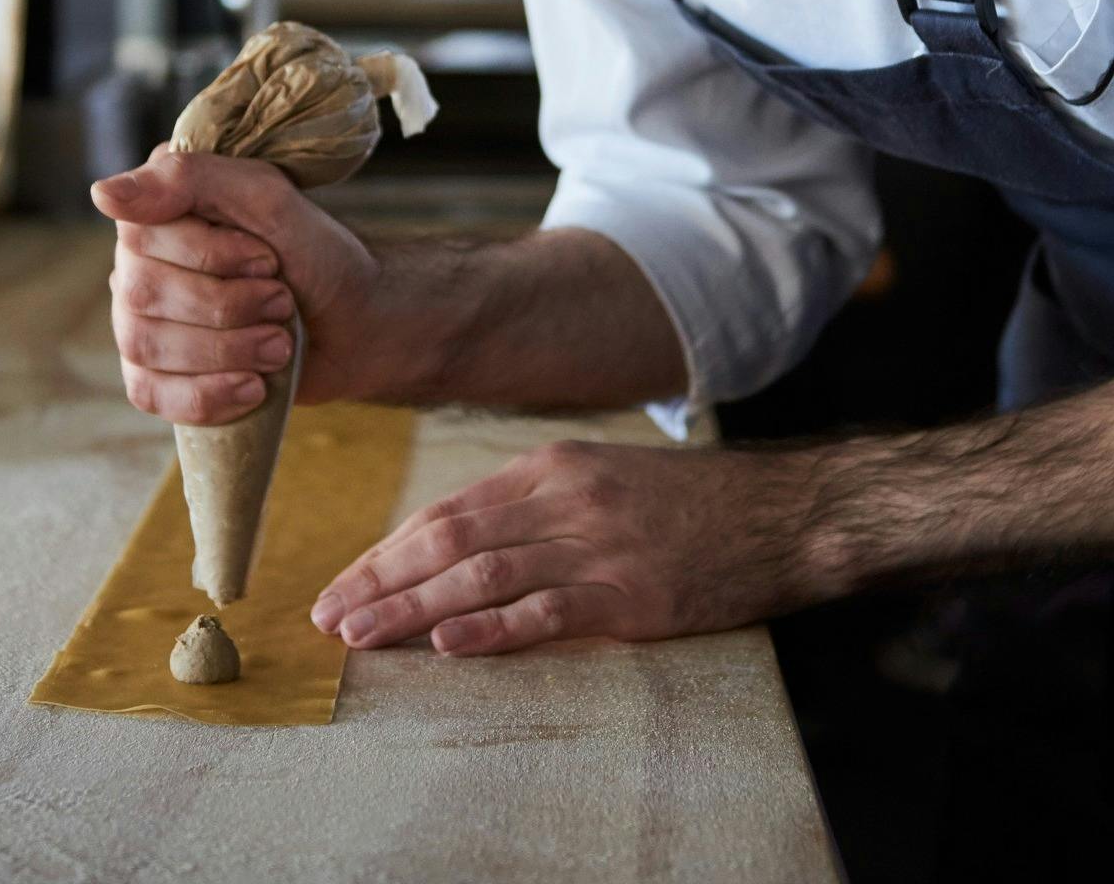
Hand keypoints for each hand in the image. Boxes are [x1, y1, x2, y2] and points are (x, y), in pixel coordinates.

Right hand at [91, 147, 383, 423]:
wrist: (356, 324)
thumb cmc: (315, 254)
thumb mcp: (270, 198)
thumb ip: (191, 179)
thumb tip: (101, 194)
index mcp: (159, 210)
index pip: (142, 235)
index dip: (211, 256)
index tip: (269, 260)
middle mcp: (138, 263)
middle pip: (142, 296)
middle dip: (226, 307)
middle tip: (282, 302)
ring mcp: (142, 322)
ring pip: (144, 346)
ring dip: (225, 351)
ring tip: (280, 345)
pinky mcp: (158, 376)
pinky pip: (149, 395)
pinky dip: (206, 396)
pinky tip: (252, 388)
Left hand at [312, 440, 815, 656]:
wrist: (781, 514)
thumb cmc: (687, 505)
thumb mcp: (601, 481)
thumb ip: (533, 508)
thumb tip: (455, 546)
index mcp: (551, 469)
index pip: (447, 512)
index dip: (387, 551)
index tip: (343, 584)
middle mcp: (566, 501)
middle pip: (451, 542)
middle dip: (382, 581)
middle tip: (331, 617)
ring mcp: (599, 547)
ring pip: (485, 576)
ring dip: (414, 608)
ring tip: (365, 636)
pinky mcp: (633, 594)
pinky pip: (549, 612)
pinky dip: (493, 629)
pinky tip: (449, 644)